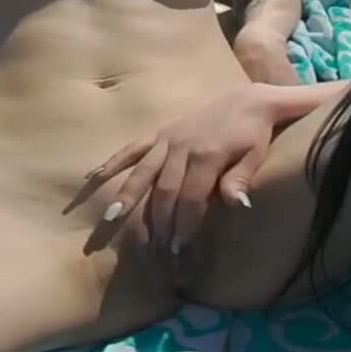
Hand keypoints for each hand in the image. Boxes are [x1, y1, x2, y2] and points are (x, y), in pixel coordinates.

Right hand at [70, 83, 293, 258]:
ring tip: (111, 220)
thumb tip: (237, 206)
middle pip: (165, 191)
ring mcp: (168, 139)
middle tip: (154, 252)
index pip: (191, 198)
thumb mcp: (256, 155)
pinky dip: (113, 162)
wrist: (250, 99)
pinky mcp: (161, 132)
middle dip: (159, 223)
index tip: (179, 251)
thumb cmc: (256, 133)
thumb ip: (241, 179)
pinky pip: (133, 148)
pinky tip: (94, 177)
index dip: (184, 226)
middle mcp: (182, 147)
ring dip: (127, 196)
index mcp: (208, 155)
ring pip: (143, 172)